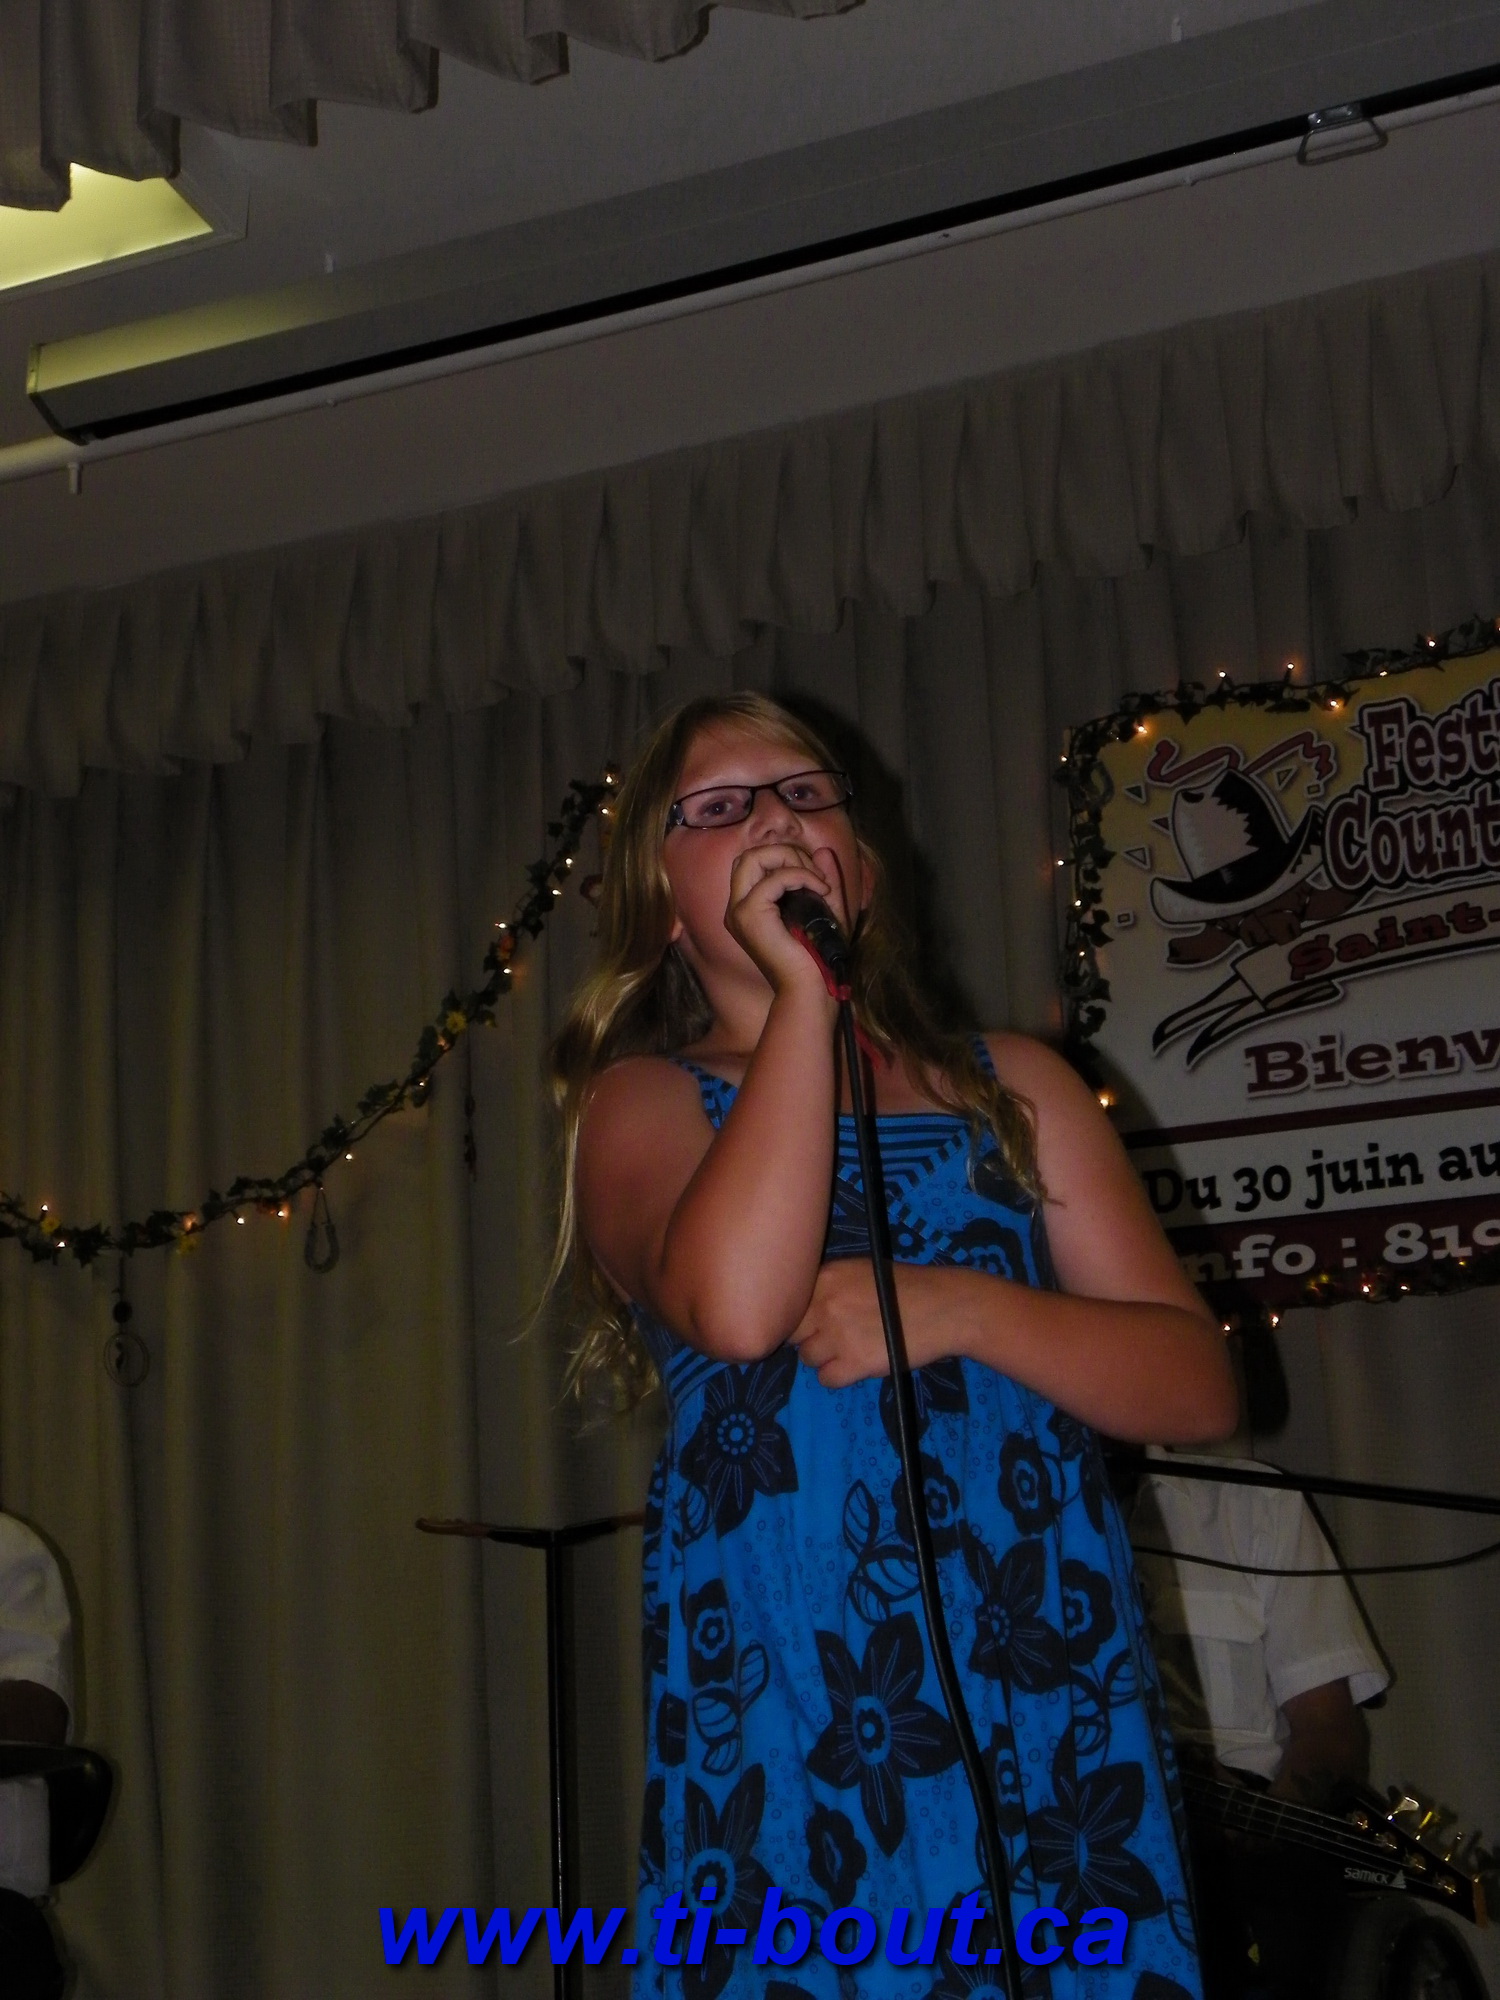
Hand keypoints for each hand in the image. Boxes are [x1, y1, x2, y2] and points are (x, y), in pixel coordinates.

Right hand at [724, 839, 849, 997]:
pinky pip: (773, 878)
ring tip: (817, 881)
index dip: (786, 859)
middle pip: (749, 856)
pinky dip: (801, 876)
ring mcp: (739, 912)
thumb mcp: (824, 910)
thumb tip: (822, 851)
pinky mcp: (750, 915)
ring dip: (791, 860)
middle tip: (814, 875)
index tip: (817, 878)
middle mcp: (736, 908)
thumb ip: (821, 879)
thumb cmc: (817, 957)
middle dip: (785, 853)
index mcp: (747, 908)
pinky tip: (821, 891)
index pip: (755, 863)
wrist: (811, 988)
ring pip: (753, 858)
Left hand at [790, 1260, 964, 1387]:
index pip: (789, 1302)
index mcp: (827, 1276)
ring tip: (849, 1350)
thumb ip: (830, 1286)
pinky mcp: (854, 1362)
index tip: (811, 1322)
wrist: (945, 1307)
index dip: (799, 1316)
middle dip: (808, 1337)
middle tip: (829, 1338)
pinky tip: (856, 1365)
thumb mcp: (861, 1271)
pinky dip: (838, 1376)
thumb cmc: (908, 1287)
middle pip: (793, 1332)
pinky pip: (825, 1379)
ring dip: (824, 1358)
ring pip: (807, 1358)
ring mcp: (838, 1334)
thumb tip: (803, 1307)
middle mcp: (826, 1303)